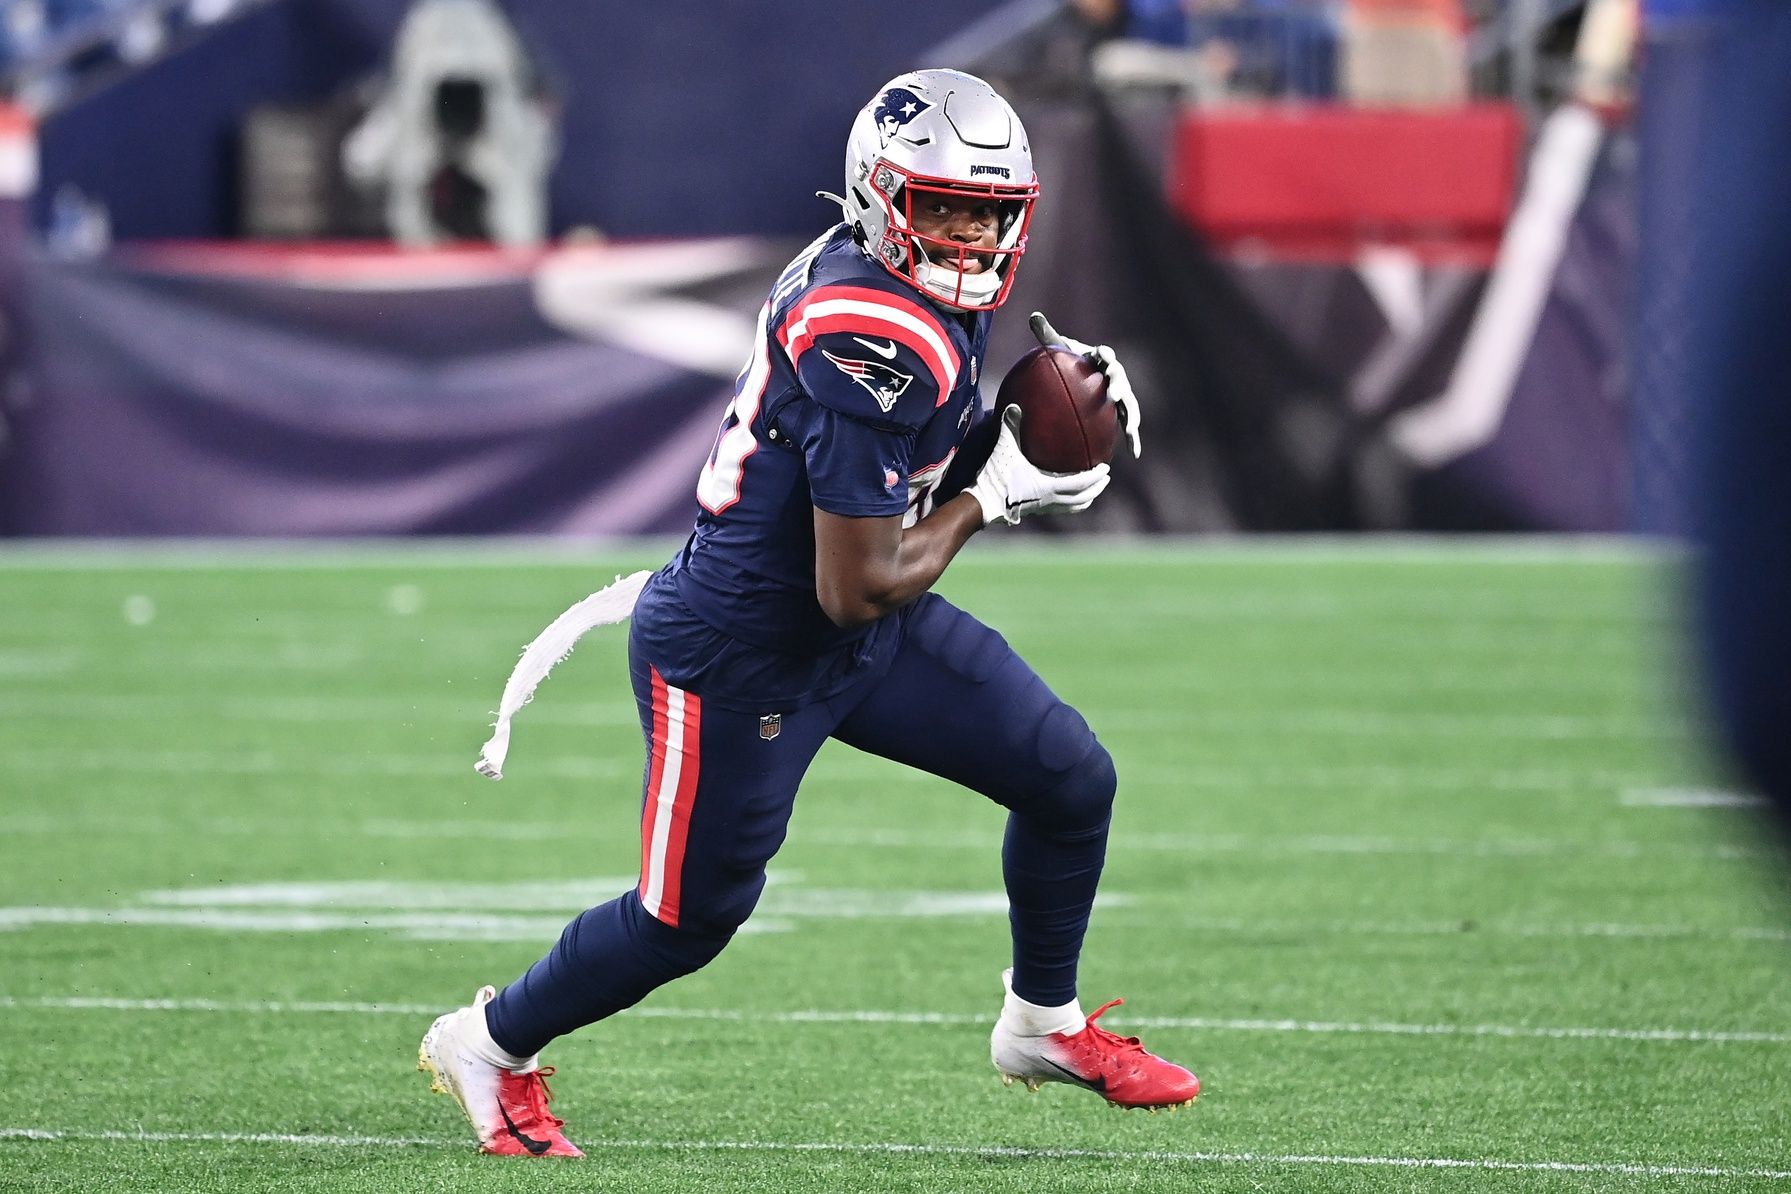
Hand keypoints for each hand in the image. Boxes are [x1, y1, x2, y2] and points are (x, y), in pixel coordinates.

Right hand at [964, 406, 1110, 526]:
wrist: (982, 503)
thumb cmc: (995, 477)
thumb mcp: (1004, 449)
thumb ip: (1010, 426)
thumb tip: (1014, 404)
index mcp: (1049, 486)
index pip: (1081, 483)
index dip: (1096, 476)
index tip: (1106, 468)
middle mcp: (1050, 500)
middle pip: (1082, 499)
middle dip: (1096, 488)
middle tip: (1105, 478)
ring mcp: (1043, 507)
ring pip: (1072, 507)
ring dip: (1085, 498)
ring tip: (1091, 489)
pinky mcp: (1033, 510)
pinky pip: (1059, 507)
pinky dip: (1069, 501)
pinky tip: (1062, 493)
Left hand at [1030, 312, 1142, 458]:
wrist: (1082, 375)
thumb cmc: (1069, 360)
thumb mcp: (1058, 348)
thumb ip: (1047, 334)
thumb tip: (1033, 315)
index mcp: (1101, 358)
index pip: (1105, 354)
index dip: (1105, 354)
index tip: (1103, 356)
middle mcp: (1114, 375)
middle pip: (1120, 379)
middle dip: (1119, 387)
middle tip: (1113, 396)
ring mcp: (1120, 393)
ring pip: (1130, 405)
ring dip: (1132, 417)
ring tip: (1131, 431)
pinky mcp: (1121, 411)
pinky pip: (1128, 424)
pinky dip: (1134, 437)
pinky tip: (1135, 453)